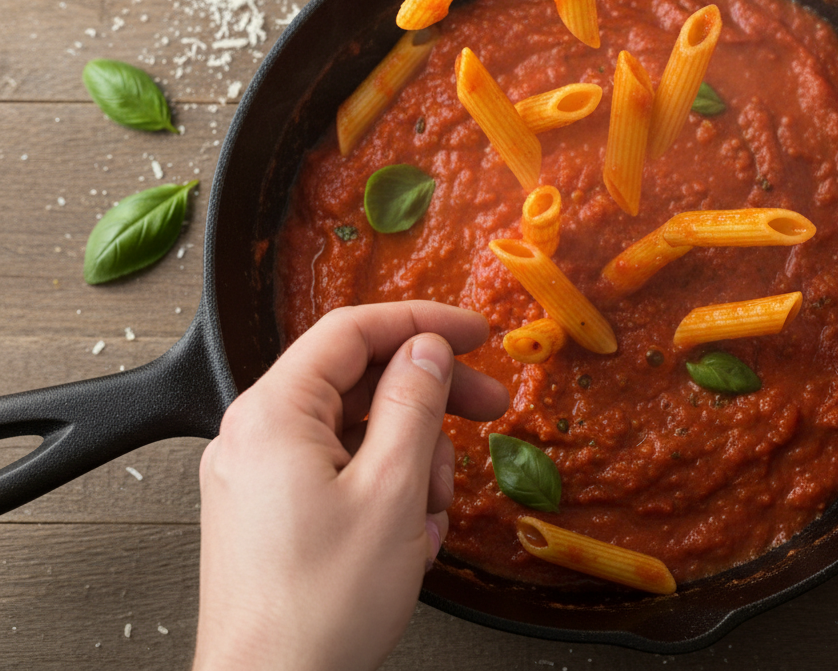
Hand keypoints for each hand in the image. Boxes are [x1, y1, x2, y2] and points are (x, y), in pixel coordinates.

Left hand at [193, 302, 508, 670]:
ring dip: (410, 457)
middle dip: (428, 399)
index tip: (474, 332)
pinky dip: (383, 487)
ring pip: (355, 431)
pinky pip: (339, 472)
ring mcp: (259, 475)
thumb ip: (413, 404)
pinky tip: (408, 530)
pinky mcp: (270, 511)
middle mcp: (255, 435)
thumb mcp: (391, 492)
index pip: (352, 331)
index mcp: (273, 415)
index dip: (422, 322)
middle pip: (357, 381)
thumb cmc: (318, 608)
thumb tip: (428, 349)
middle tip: (487, 406)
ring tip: (430, 508)